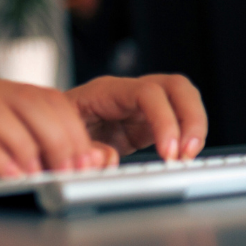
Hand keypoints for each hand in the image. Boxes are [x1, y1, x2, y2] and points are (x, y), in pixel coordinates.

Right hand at [0, 76, 108, 191]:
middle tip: (68, 171)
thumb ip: (41, 155)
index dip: (74, 129)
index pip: (48, 98)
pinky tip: (7, 176)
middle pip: (29, 100)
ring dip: (25, 144)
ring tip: (38, 175)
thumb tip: (95, 160)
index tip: (86, 164)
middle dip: (57, 138)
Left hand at [66, 74, 207, 161]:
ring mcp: (142, 106)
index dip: (164, 119)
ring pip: (183, 98)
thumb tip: (109, 158)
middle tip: (187, 154)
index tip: (168, 152)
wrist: (50, 128)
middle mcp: (130, 93)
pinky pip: (180, 120)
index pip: (147, 92)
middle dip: (191, 118)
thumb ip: (84, 148)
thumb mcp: (60, 136)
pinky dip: (188, 137)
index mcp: (107, 90)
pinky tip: (181, 158)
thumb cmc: (54, 126)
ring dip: (195, 127)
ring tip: (187, 158)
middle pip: (176, 86)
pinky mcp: (149, 122)